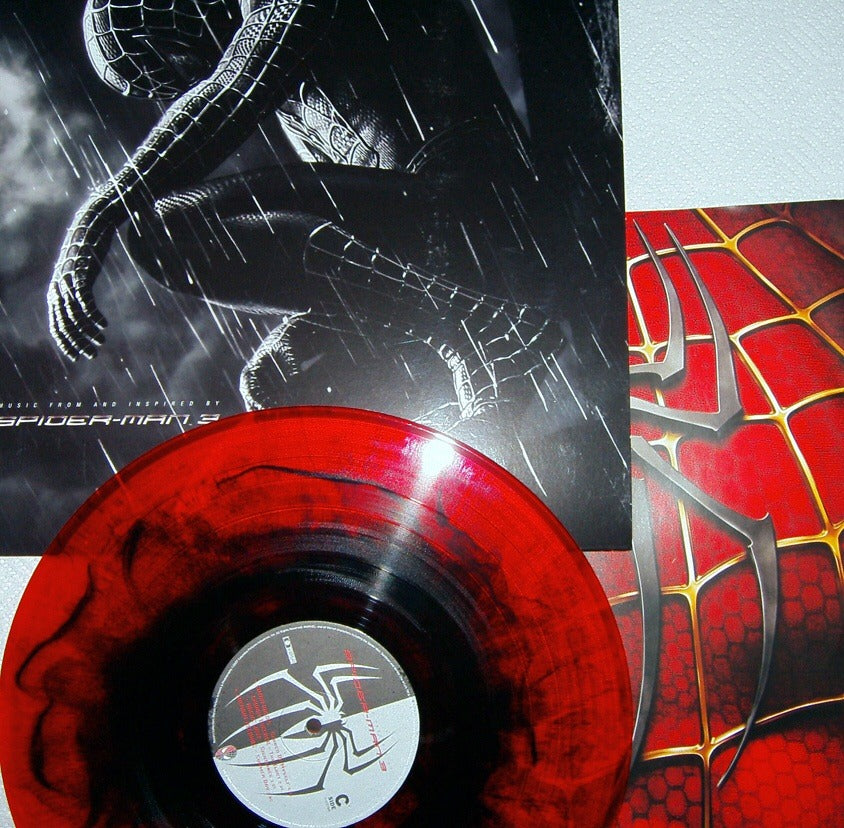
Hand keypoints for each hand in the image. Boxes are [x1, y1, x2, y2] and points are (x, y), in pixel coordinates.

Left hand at [47, 206, 111, 359]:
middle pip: (65, 324)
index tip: (78, 357)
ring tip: (101, 342)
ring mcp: (68, 281)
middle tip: (92, 355)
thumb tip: (82, 309)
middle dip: (77, 342)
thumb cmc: (87, 253)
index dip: (66, 343)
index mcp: (56, 292)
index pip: (57, 325)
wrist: (91, 225)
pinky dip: (93, 315)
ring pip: (74, 315)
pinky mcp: (80, 274)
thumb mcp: (80, 275)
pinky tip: (104, 325)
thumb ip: (77, 291)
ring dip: (88, 332)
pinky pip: (85, 300)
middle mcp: (58, 289)